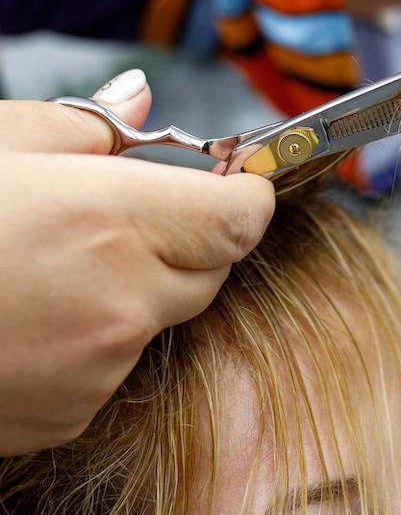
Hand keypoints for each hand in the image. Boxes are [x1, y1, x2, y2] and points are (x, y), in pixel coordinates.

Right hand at [0, 70, 274, 455]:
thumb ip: (85, 126)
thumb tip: (141, 101)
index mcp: (109, 222)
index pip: (238, 219)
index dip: (247, 196)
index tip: (238, 181)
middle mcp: (121, 305)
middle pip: (212, 269)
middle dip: (192, 239)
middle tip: (137, 215)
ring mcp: (100, 369)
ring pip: (165, 316)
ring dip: (139, 287)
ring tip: (58, 268)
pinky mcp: (73, 413)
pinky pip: (120, 364)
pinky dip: (102, 335)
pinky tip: (38, 317)